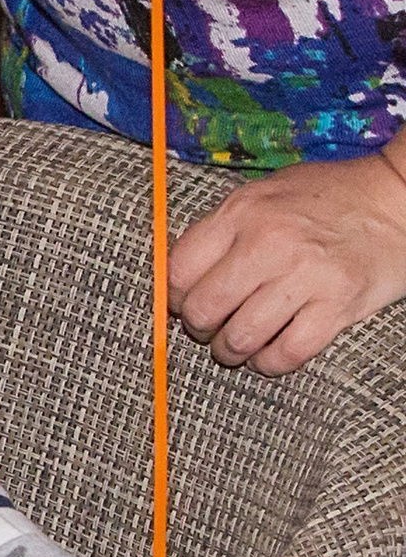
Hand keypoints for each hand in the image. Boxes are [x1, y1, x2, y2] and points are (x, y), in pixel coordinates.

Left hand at [170, 150, 405, 374]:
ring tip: (234, 347)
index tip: (182, 304)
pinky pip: (287, 353)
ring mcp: (305, 277)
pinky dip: (270, 363)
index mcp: (242, 213)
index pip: (179, 271)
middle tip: (208, 329)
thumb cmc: (326, 196)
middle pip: (204, 309)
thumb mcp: (263, 194)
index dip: (173, 297)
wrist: (395, 199)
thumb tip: (179, 272)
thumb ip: (221, 228)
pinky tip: (268, 355)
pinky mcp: (338, 306)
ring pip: (241, 337)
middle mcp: (268, 244)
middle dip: (199, 328)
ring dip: (230, 351)